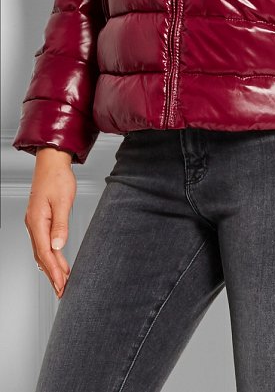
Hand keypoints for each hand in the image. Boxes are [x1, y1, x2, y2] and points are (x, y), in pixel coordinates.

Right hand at [25, 148, 75, 298]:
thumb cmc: (58, 178)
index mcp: (37, 221)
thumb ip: (60, 225)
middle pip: (42, 256)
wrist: (51, 162)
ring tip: (62, 281)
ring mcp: (35, 222)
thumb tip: (58, 247)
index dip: (54, 271)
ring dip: (51, 267)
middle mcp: (33, 224)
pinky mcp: (40, 219)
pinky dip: (50, 255)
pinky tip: (56, 261)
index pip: (45, 253)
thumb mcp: (63, 201)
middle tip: (62, 291)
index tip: (62, 285)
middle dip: (52, 275)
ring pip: (41, 251)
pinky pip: (43, 242)